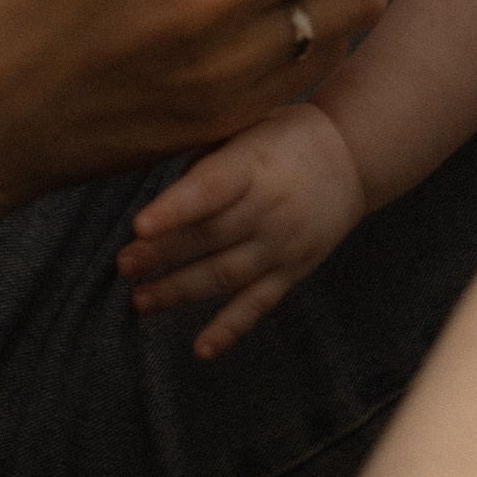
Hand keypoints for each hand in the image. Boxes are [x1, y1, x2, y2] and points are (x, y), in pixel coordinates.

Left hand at [118, 100, 367, 356]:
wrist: (352, 157)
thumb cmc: (284, 136)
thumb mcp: (246, 127)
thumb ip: (206, 160)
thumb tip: (162, 203)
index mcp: (253, 165)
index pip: (211, 189)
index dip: (175, 208)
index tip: (140, 226)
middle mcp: (270, 209)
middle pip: (210, 237)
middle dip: (162, 255)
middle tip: (124, 264)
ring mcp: (283, 245)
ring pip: (226, 276)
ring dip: (181, 291)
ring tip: (141, 300)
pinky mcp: (293, 271)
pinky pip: (258, 304)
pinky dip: (230, 329)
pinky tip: (201, 349)